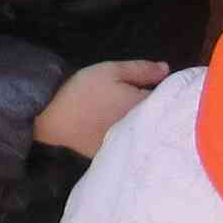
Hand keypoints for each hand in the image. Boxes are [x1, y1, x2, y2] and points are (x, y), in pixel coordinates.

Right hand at [33, 59, 168, 158]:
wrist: (54, 118)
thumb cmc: (84, 91)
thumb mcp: (112, 70)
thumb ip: (142, 69)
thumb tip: (167, 69)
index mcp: (144, 107)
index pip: (167, 99)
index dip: (163, 90)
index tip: (156, 85)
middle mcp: (143, 129)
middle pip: (160, 118)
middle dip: (157, 108)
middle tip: (142, 98)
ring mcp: (130, 144)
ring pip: (146, 131)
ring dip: (145, 123)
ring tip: (129, 113)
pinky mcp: (117, 153)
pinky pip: (132, 144)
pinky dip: (131, 136)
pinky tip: (118, 128)